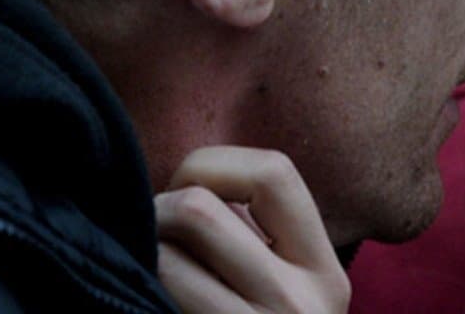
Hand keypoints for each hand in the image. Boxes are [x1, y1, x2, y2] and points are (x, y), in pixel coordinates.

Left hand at [155, 147, 349, 313]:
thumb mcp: (284, 289)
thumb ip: (256, 238)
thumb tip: (190, 179)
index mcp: (324, 270)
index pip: (273, 172)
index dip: (211, 165)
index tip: (188, 190)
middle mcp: (300, 300)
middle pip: (203, 210)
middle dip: (161, 207)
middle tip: (151, 231)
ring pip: (168, 252)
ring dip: (145, 247)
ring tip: (147, 262)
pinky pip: (159, 288)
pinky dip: (141, 278)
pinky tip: (147, 290)